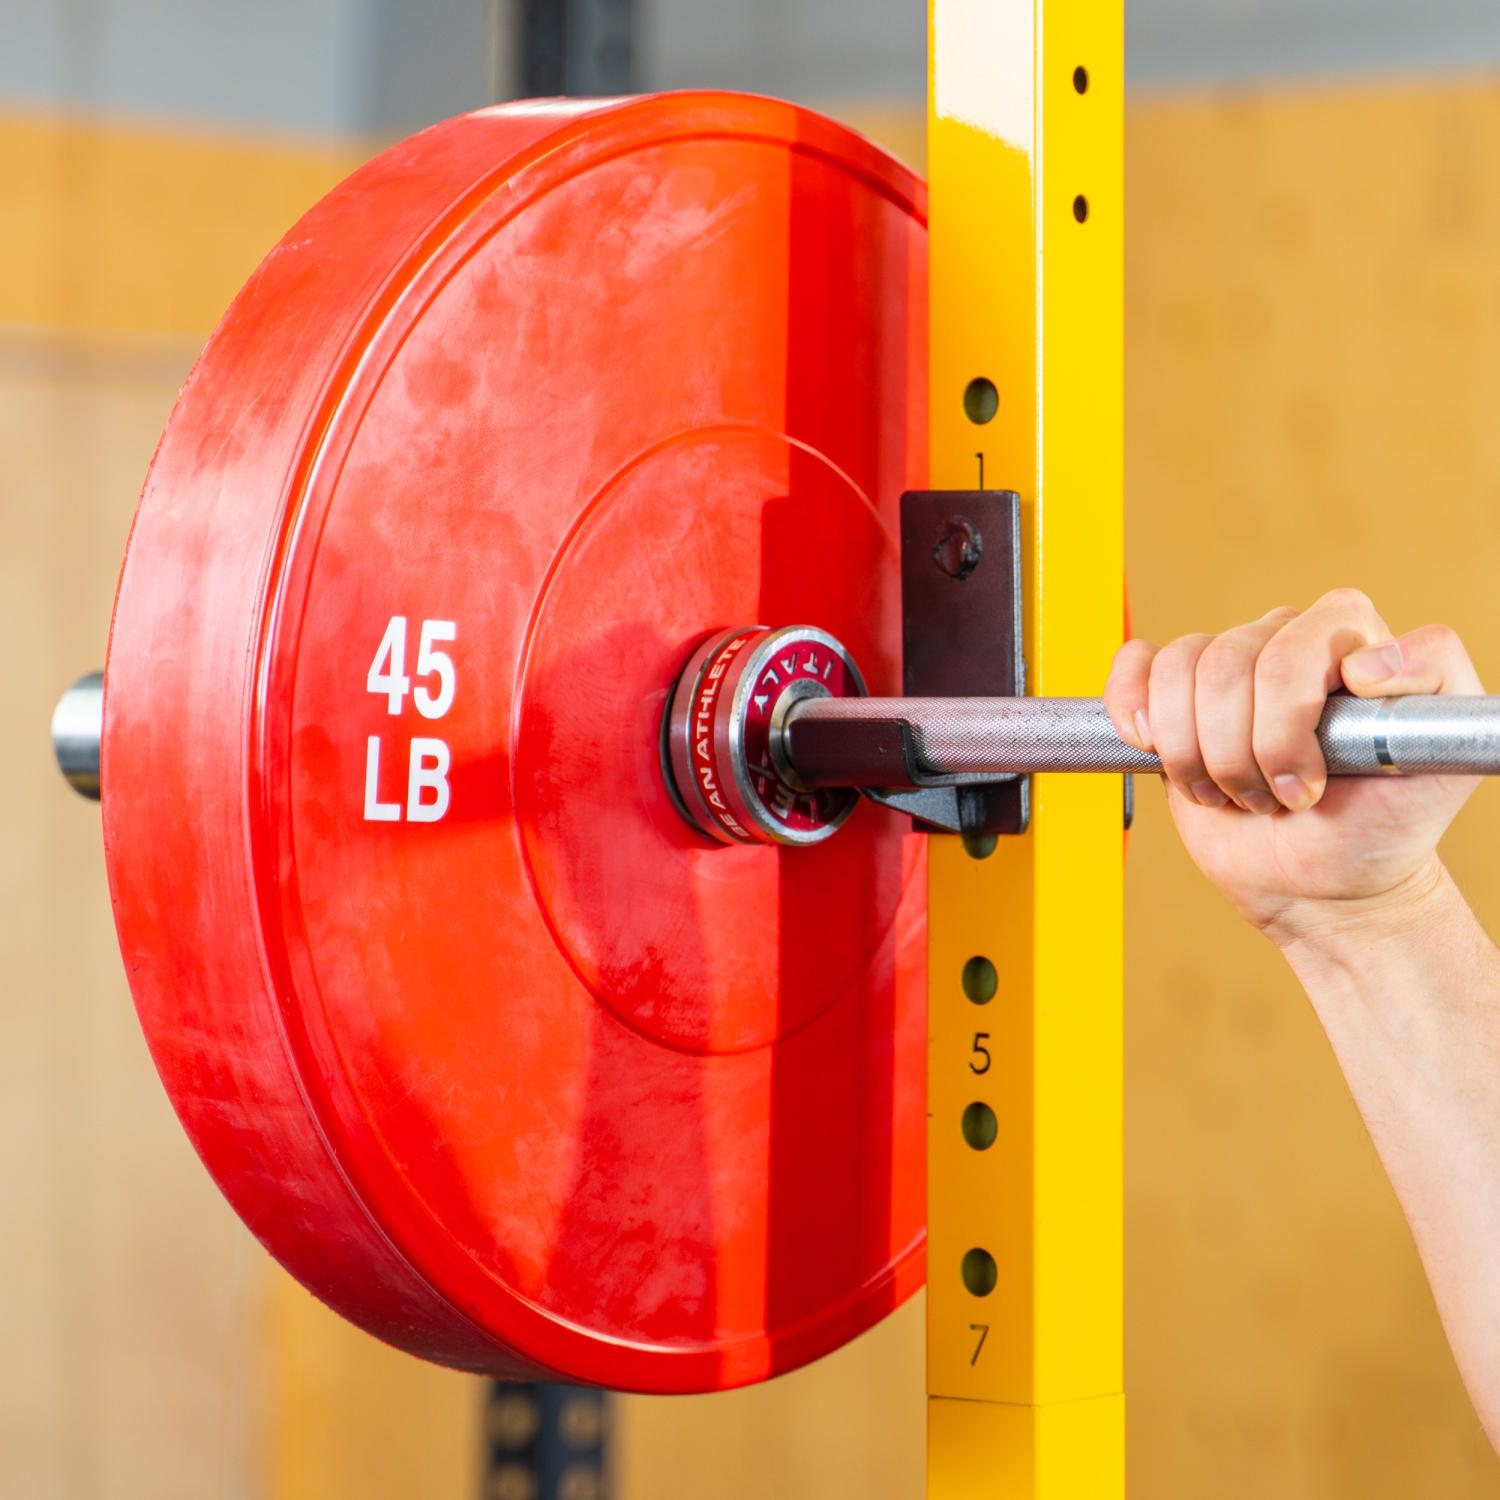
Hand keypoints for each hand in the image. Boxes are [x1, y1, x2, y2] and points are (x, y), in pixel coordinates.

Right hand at [1104, 589, 1483, 940]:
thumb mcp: (1445, 761)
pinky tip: (1152, 745)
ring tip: (1232, 793)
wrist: (1323, 883)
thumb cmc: (1383, 826)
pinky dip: (1131, 706)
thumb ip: (1436, 679)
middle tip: (1275, 800)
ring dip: (1196, 756)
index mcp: (1347, 636)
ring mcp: (1225, 671)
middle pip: (1226, 665)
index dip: (1285, 726)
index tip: (1310, 788)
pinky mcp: (1173, 699)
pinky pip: (1136, 664)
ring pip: (1177, 672)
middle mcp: (1282, 640)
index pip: (1291, 648)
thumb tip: (1364, 662)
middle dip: (1241, 755)